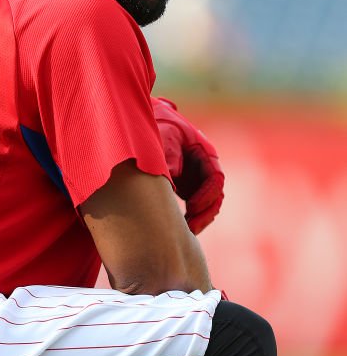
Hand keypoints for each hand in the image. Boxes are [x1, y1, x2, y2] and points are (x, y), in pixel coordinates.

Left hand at [151, 96, 224, 234]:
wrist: (140, 122)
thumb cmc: (154, 126)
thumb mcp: (162, 136)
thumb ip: (169, 155)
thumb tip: (173, 176)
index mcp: (204, 152)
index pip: (215, 178)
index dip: (207, 196)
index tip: (192, 208)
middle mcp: (203, 167)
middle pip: (214, 196)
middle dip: (204, 214)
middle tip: (189, 230)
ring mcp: (195, 178)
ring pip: (205, 205)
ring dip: (197, 219)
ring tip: (184, 233)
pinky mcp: (185, 187)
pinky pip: (193, 207)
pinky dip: (188, 218)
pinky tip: (177, 228)